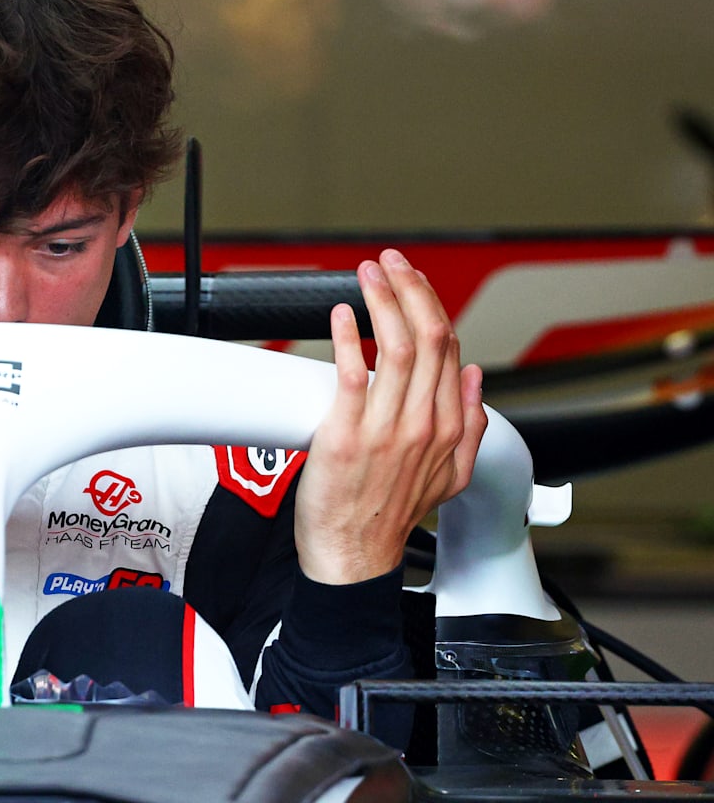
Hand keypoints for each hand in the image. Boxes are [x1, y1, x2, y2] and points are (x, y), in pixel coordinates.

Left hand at [293, 249, 485, 583]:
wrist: (352, 557)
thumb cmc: (389, 516)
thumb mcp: (450, 477)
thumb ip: (470, 427)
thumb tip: (478, 380)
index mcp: (447, 428)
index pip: (449, 349)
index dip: (432, 306)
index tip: (413, 279)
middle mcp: (420, 424)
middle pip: (426, 338)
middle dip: (411, 289)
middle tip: (391, 261)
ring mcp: (383, 430)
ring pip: (394, 348)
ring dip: (382, 301)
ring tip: (369, 274)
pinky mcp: (343, 436)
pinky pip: (351, 376)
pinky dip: (347, 338)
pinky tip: (342, 315)